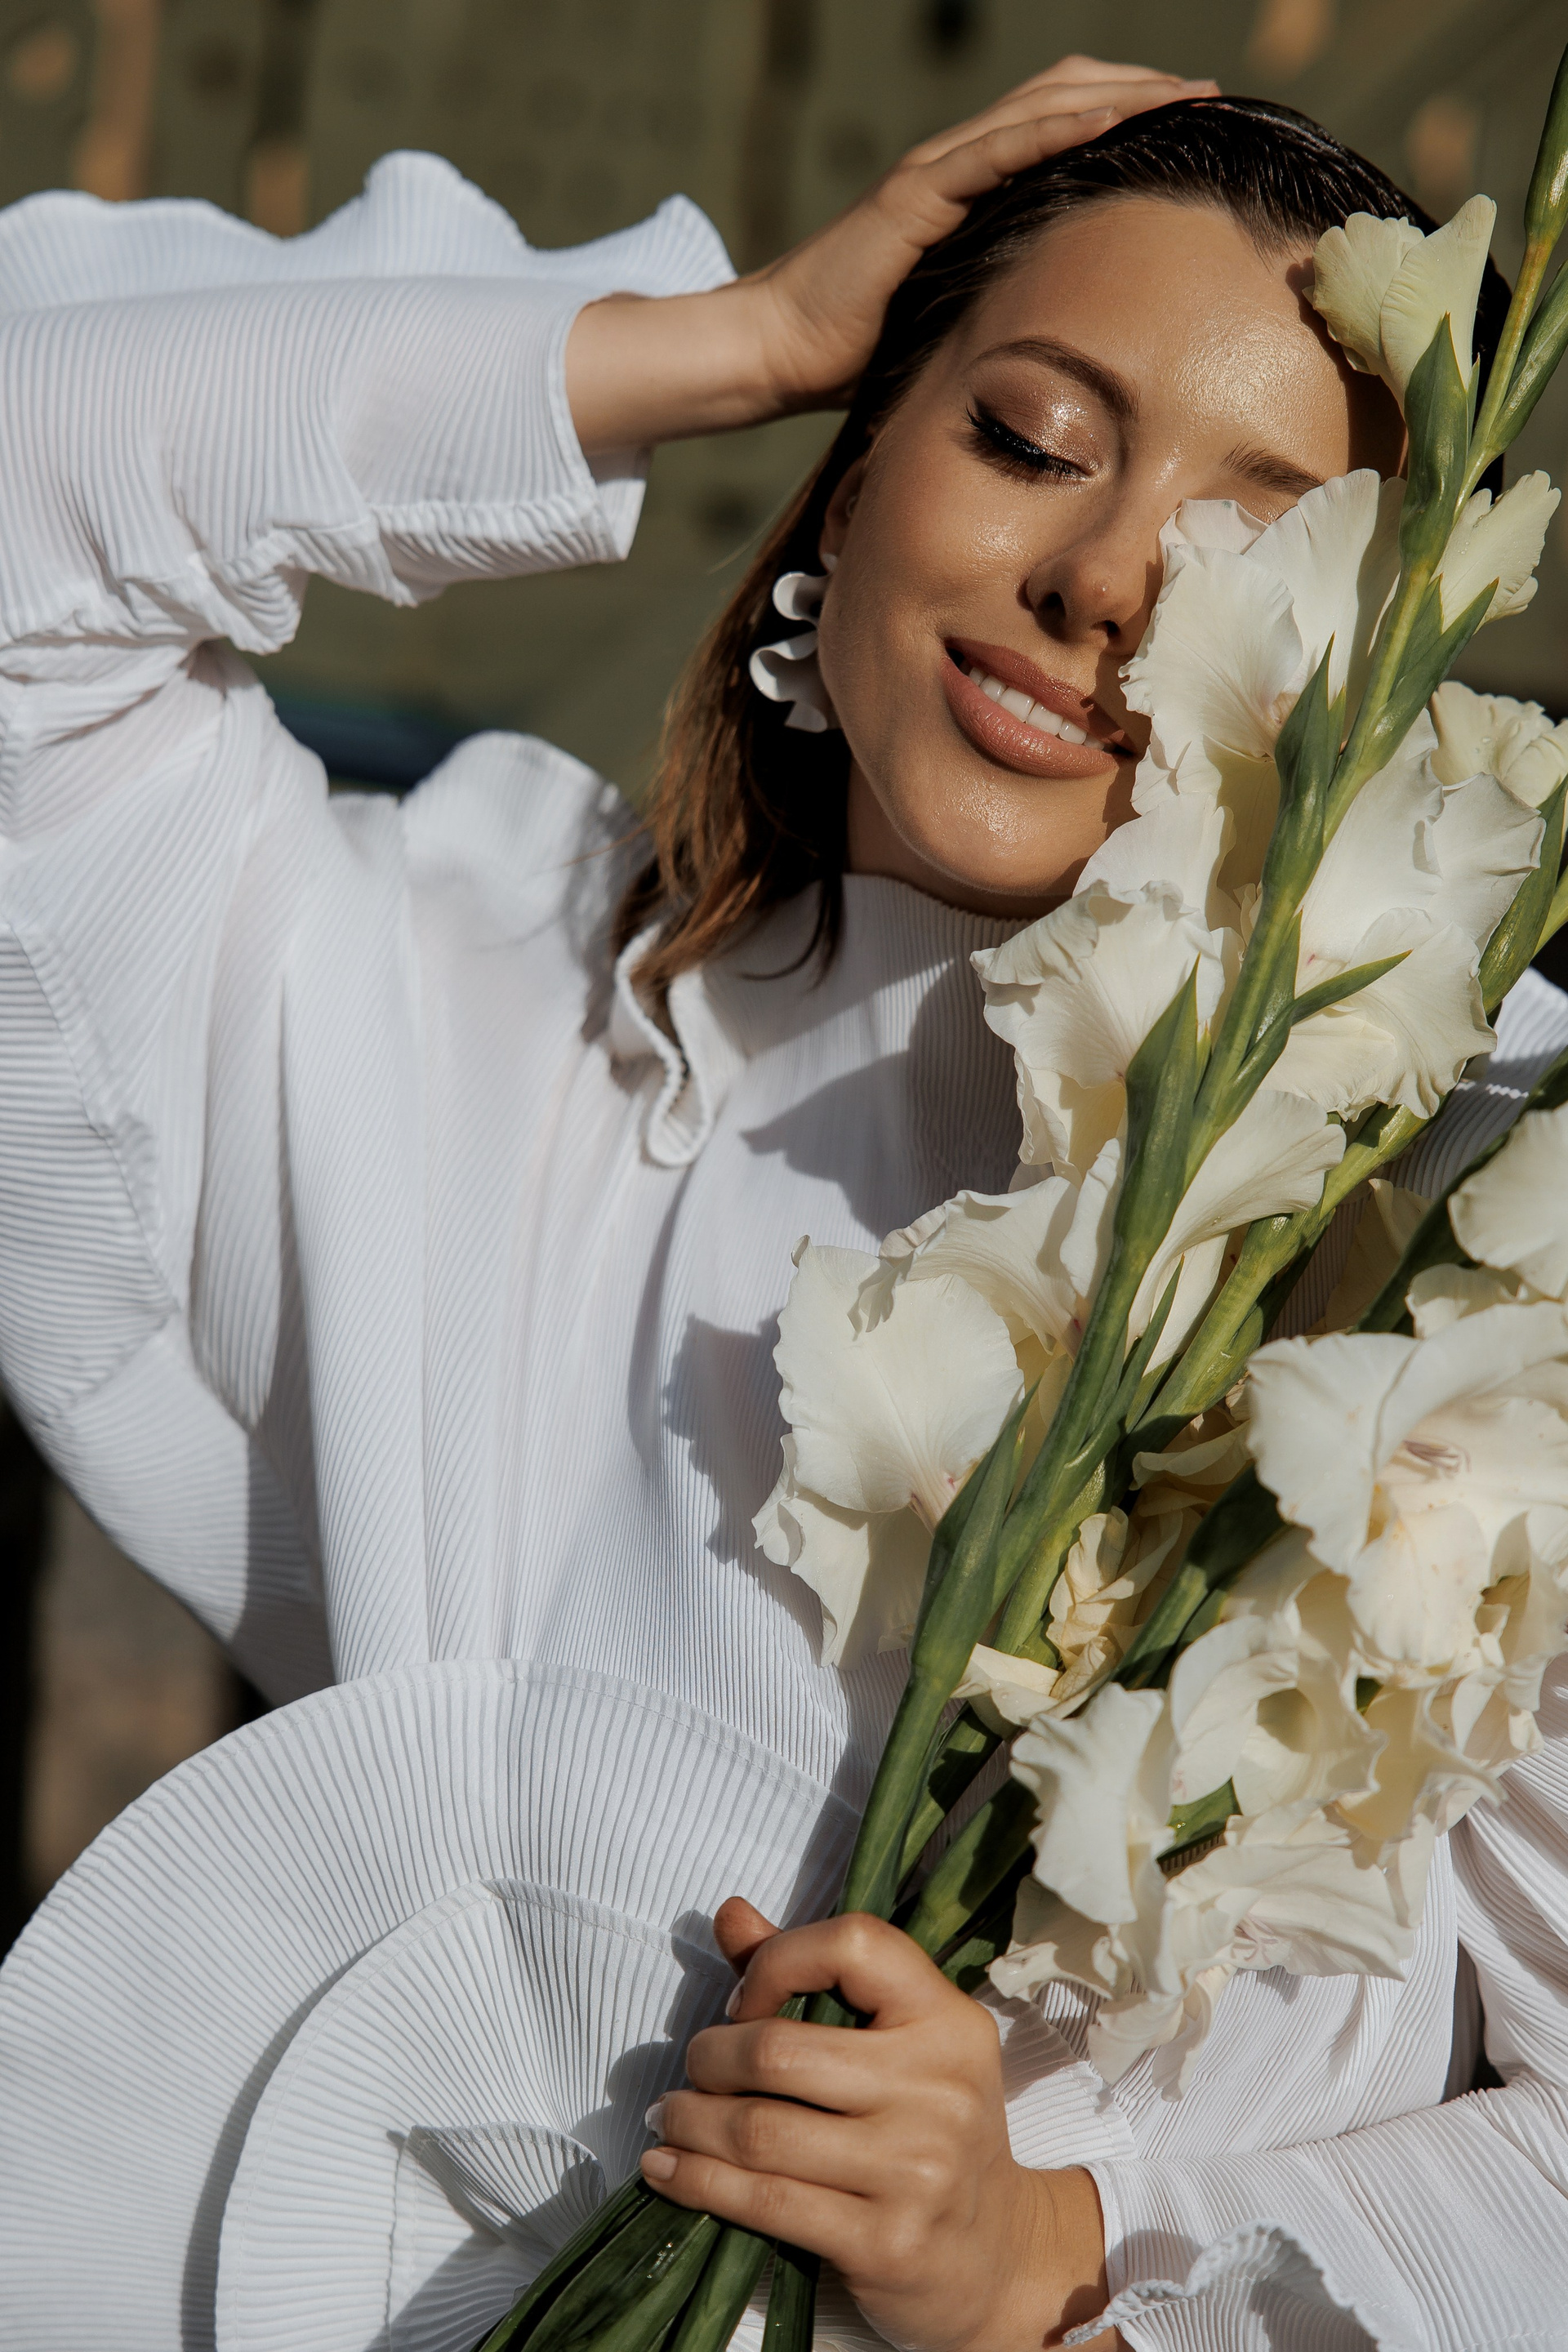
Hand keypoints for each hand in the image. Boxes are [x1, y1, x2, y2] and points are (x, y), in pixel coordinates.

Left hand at [640, 1898, 1118, 2351]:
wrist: (998, 2254)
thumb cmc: (929, 2129)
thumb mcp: (898, 2043)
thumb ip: (814, 1977)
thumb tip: (731, 1915)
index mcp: (946, 2020)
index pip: (854, 1945)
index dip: (778, 1960)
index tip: (745, 2002)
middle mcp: (938, 2088)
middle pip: (780, 2052)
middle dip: (710, 2058)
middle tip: (692, 2071)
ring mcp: (915, 2170)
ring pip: (759, 2131)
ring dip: (689, 2121)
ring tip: (668, 2118)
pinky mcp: (884, 2242)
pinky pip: (763, 2203)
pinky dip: (696, 2181)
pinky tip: (666, 2169)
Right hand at [749, 56, 1218, 412]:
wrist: (781, 349)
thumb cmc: (855, 352)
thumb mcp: (952, 321)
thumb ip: (1002, 309)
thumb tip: (1066, 344)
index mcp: (968, 190)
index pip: (1059, 127)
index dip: (1126, 113)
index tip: (1191, 124)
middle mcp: (956, 166)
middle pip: (1064, 96)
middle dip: (1141, 89)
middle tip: (1211, 96)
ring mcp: (935, 174)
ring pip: (1041, 108)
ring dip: (1117, 95)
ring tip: (1181, 94)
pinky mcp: (915, 197)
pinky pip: (997, 149)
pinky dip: (1057, 128)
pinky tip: (1110, 117)